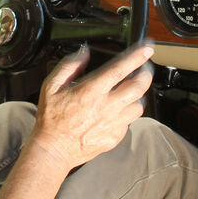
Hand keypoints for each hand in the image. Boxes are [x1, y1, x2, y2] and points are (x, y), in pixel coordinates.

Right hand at [30, 42, 154, 170]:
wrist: (54, 150)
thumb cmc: (51, 120)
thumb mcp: (51, 86)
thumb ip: (68, 66)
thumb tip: (83, 53)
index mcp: (91, 91)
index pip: (120, 69)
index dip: (136, 57)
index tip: (146, 49)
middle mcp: (106, 107)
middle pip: (138, 87)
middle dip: (146, 74)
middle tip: (145, 67)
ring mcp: (113, 123)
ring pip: (139, 106)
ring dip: (139, 95)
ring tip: (134, 90)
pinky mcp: (115, 137)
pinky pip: (129, 122)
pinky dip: (128, 114)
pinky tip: (121, 110)